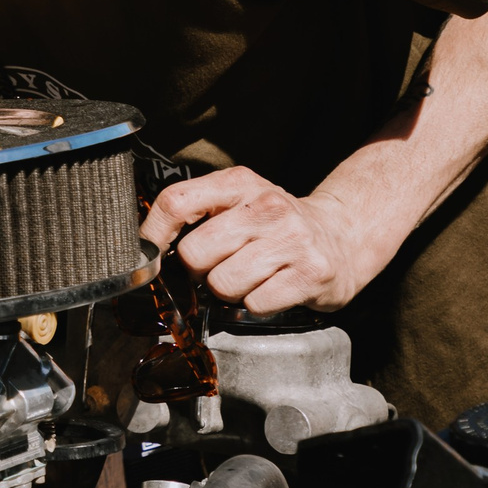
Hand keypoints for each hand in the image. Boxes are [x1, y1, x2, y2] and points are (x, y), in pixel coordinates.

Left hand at [138, 167, 371, 314]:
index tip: (152, 255)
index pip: (176, 202)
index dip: (153, 235)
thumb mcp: (237, 202)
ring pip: (222, 284)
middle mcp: (267, 205)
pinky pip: (254, 304)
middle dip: (199, 271)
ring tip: (249, 276)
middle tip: (220, 266)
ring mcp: (292, 239)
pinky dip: (255, 304)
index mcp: (239, 183)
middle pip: (195, 253)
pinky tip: (271, 288)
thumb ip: (195, 214)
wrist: (341, 236)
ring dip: (228, 291)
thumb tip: (146, 250)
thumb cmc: (274, 224)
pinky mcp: (311, 273)